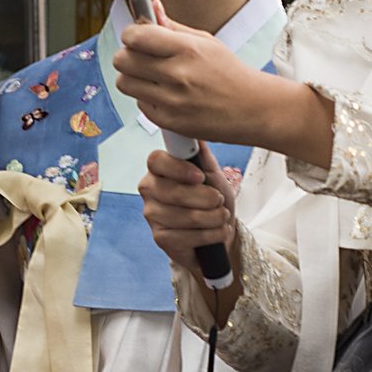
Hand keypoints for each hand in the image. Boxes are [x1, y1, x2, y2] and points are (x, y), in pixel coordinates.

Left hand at [110, 14, 274, 144]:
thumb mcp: (206, 41)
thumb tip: (152, 6)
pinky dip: (147, 99)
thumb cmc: (229, 73)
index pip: (135, 36)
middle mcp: (177, 75)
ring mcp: (171, 101)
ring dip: (133, 78)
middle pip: (122, 60)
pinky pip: (139, 105)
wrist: (252, 108)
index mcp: (187, 49)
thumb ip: (173, 26)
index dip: (130, 34)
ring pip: (123, 83)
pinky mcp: (169, 121)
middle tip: (142, 57)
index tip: (135, 37)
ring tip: (153, 77)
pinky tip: (166, 95)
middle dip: (128, 55)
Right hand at [142, 146, 238, 318]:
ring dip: (213, 217)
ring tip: (222, 216)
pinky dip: (212, 234)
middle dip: (205, 198)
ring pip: (184, 216)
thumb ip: (203, 155)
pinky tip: (217, 231)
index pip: (156, 161)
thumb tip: (197, 132)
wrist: (218, 234)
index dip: (178, 168)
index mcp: (159, 170)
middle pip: (172, 191)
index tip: (200, 176)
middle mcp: (150, 191)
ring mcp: (152, 216)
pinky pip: (188, 236)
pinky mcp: (160, 239)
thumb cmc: (213, 203)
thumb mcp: (213, 175)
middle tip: (219, 200)